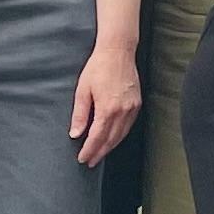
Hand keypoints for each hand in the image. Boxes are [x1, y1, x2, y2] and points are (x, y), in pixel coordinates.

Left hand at [69, 42, 141, 166]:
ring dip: (110, 146)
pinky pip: (128, 125)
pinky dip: (120, 135)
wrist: (118, 51)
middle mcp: (123, 111)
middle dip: (100, 152)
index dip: (89, 150)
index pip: (97, 137)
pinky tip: (113, 138)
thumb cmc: (98, 67)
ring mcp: (132, 107)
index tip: (83, 158)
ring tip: (100, 153)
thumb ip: (80, 114)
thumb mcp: (83, 90)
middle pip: (111, 139)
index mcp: (107, 108)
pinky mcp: (137, 103)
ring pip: (121, 134)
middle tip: (90, 161)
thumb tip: (76, 133)